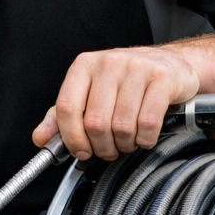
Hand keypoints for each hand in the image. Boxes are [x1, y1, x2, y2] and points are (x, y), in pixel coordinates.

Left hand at [32, 46, 200, 160]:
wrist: (173, 64)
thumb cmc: (130, 82)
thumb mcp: (92, 92)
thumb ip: (64, 115)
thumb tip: (41, 137)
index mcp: (85, 66)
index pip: (66, 108)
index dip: (71, 138)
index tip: (80, 151)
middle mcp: (109, 62)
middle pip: (95, 122)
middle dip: (102, 146)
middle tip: (109, 149)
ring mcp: (137, 68)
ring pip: (121, 126)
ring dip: (125, 144)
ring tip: (128, 141)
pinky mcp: (162, 78)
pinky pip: (147, 123)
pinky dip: (145, 139)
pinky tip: (144, 136)